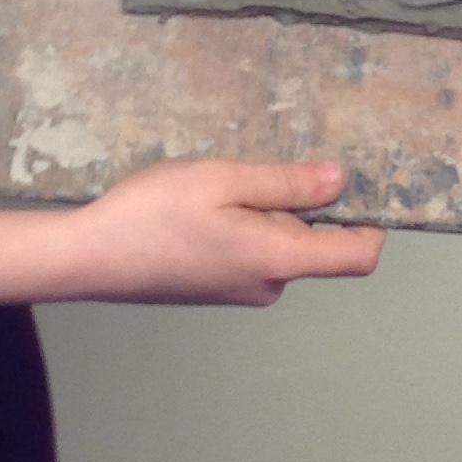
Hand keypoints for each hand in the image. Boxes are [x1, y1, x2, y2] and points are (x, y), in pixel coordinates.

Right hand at [63, 157, 382, 306]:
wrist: (89, 258)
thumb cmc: (153, 213)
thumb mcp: (222, 180)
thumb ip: (285, 183)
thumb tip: (340, 182)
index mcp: (278, 258)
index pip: (356, 257)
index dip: (371, 224)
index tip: (361, 186)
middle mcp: (268, 285)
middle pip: (311, 242)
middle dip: (292, 202)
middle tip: (243, 170)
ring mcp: (241, 291)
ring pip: (276, 243)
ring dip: (257, 211)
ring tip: (210, 186)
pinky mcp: (216, 289)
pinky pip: (250, 252)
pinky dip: (237, 225)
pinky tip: (195, 207)